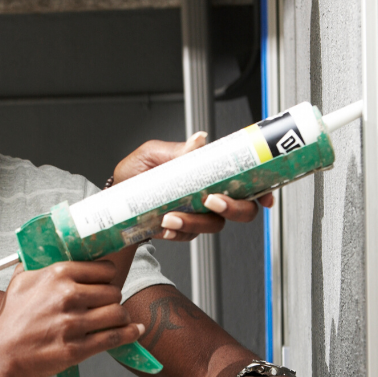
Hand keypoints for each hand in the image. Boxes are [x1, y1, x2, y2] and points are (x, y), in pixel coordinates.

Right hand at [0, 260, 144, 376]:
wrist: (1, 354)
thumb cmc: (10, 319)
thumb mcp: (19, 282)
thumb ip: (36, 264)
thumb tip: (45, 251)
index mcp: (57, 274)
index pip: (104, 269)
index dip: (108, 276)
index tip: (107, 282)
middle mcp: (67, 296)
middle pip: (113, 291)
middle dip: (112, 298)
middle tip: (106, 304)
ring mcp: (73, 323)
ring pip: (118, 313)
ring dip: (120, 317)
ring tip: (115, 319)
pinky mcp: (77, 348)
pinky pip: (114, 337)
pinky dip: (129, 334)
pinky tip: (134, 330)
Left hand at [113, 134, 273, 241]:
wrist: (114, 201)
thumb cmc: (134, 175)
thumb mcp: (150, 155)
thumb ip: (175, 150)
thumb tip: (199, 140)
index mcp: (209, 172)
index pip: (245, 178)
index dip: (262, 188)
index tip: (263, 195)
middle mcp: (210, 195)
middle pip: (243, 209)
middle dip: (233, 208)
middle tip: (212, 201)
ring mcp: (199, 214)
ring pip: (215, 225)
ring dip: (194, 222)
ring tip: (170, 216)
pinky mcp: (184, 230)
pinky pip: (190, 236)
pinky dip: (177, 232)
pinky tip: (163, 226)